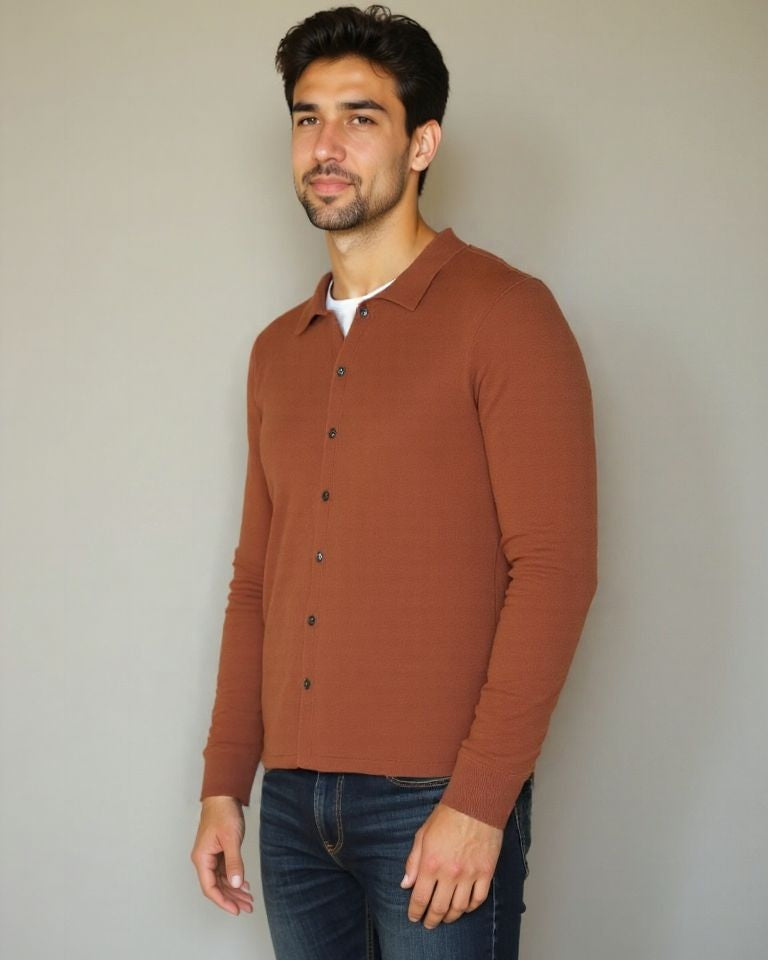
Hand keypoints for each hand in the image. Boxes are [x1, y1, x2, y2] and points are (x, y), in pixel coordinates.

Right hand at [190, 796, 253, 915]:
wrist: (223, 795)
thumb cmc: (223, 813)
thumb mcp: (231, 839)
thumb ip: (234, 862)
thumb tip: (235, 883)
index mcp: (202, 858)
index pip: (210, 887)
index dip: (222, 901)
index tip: (236, 909)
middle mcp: (204, 859)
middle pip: (216, 886)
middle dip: (232, 898)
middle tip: (248, 907)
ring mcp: (211, 856)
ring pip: (221, 879)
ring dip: (234, 890)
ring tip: (249, 899)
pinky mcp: (218, 851)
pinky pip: (225, 871)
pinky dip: (235, 878)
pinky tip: (245, 884)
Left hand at [401, 802, 502, 928]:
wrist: (476, 804)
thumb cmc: (447, 816)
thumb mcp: (422, 835)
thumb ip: (413, 862)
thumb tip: (406, 884)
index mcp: (431, 863)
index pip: (420, 898)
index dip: (415, 912)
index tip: (414, 917)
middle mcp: (450, 873)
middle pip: (439, 908)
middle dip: (431, 920)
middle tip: (428, 924)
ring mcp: (470, 874)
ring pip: (460, 907)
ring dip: (450, 916)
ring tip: (445, 918)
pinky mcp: (486, 872)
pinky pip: (478, 899)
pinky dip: (471, 907)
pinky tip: (465, 907)